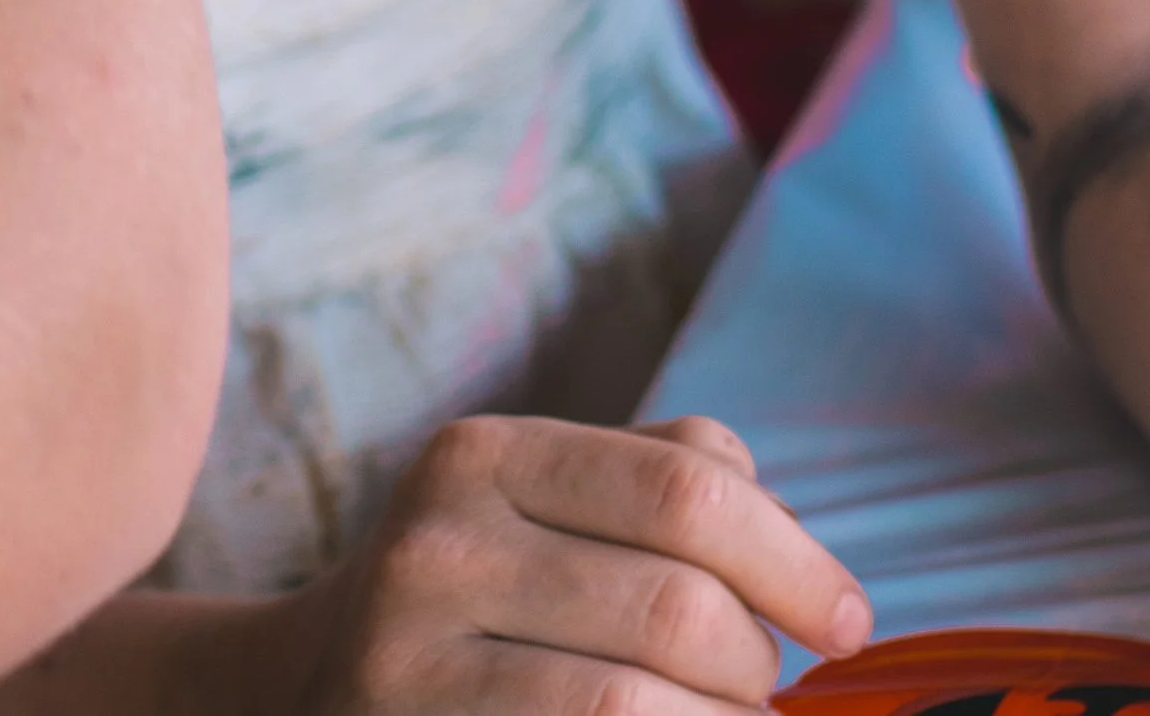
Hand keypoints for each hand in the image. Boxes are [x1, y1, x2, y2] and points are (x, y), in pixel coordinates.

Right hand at [279, 416, 869, 715]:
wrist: (299, 699)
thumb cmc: (477, 603)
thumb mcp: (539, 508)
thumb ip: (664, 480)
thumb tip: (798, 544)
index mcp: (483, 458)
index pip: (686, 489)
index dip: (796, 561)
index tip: (850, 623)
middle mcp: (437, 549)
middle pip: (678, 608)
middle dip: (756, 669)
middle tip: (758, 696)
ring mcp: (414, 669)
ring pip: (639, 708)